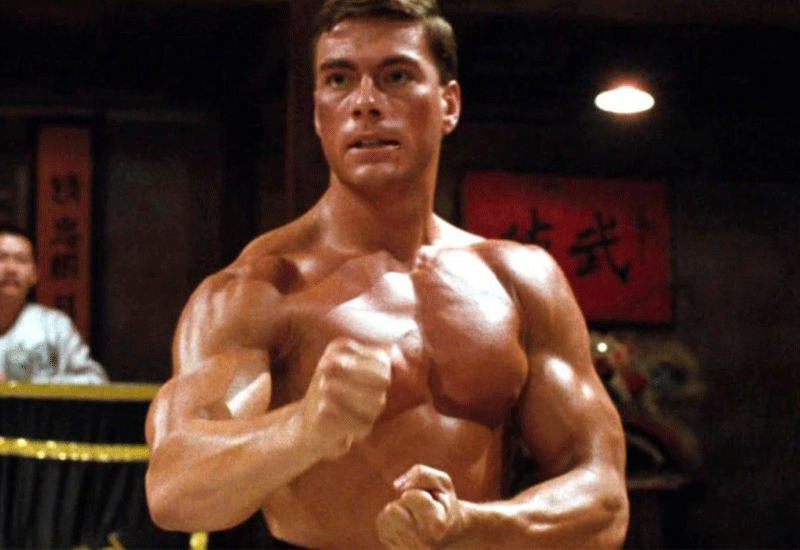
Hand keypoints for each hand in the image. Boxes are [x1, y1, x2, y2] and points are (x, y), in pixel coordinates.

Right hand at [302, 337, 391, 459]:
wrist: (306, 427)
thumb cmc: (341, 397)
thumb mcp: (362, 370)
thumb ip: (387, 359)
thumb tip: (404, 365)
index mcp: (340, 346)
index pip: (384, 364)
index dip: (381, 382)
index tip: (362, 387)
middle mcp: (330, 362)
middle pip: (383, 383)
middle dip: (376, 399)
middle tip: (356, 405)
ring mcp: (324, 387)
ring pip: (377, 403)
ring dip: (369, 416)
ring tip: (351, 416)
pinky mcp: (323, 413)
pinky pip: (364, 425)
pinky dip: (359, 431)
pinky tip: (343, 429)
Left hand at [377, 464, 466, 549]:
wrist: (451, 534)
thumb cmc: (445, 504)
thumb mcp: (442, 483)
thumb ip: (421, 474)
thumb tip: (396, 486)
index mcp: (437, 525)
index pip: (409, 497)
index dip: (418, 493)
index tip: (432, 502)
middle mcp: (422, 544)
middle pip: (391, 510)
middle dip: (404, 503)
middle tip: (420, 510)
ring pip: (384, 518)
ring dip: (397, 512)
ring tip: (414, 518)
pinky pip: (383, 527)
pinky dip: (392, 521)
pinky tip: (408, 526)